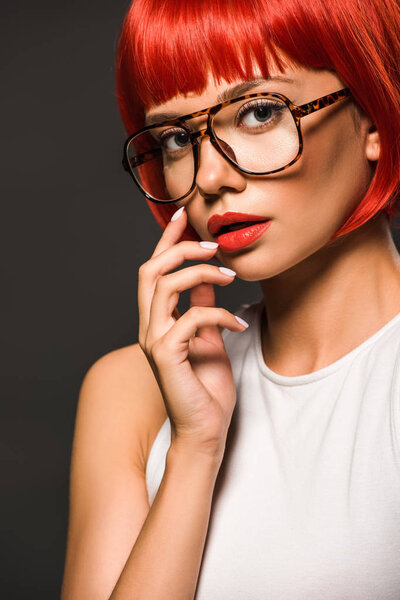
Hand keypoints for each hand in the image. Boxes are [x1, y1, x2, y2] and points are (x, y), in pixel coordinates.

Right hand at [137, 207, 247, 458]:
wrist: (206, 430)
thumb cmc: (206, 388)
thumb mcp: (209, 337)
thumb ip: (202, 307)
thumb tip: (207, 278)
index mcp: (158, 321)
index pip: (154, 271)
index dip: (166, 241)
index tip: (183, 216)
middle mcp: (149, 328)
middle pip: (150, 270)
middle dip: (180, 248)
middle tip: (213, 245)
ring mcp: (154, 341)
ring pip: (165, 286)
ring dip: (201, 273)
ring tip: (230, 277)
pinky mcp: (167, 356)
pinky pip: (192, 317)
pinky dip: (220, 314)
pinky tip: (239, 327)